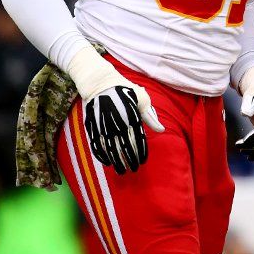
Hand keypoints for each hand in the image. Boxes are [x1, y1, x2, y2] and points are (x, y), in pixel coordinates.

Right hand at [67, 48, 164, 174]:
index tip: (142, 162)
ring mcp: (104, 126)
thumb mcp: (142, 98)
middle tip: (133, 169)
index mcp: (131, 118)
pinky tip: (106, 162)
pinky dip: (101, 155)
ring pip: (111, 149)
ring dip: (116, 161)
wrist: (99, 82)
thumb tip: (161, 130)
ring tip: (121, 171)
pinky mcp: (92, 126)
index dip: (139, 153)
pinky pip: (97, 144)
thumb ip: (150, 116)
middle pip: (124, 148)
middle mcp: (118, 124)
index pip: (137, 141)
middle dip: (129, 160)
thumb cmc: (125, 89)